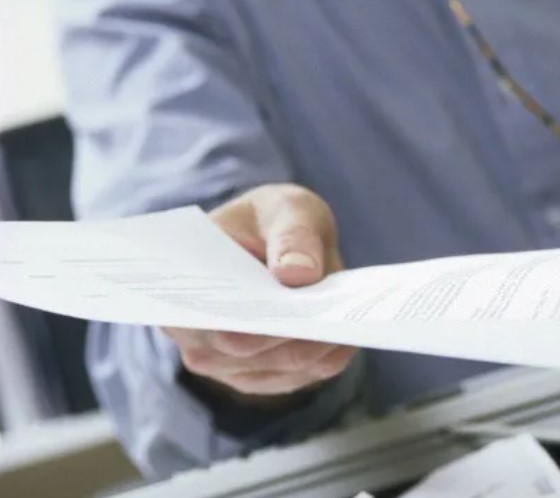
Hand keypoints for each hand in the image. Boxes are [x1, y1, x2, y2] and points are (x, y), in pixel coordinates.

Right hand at [164, 184, 356, 398]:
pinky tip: (349, 333)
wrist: (279, 239)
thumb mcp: (285, 209)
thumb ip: (292, 236)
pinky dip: (331, 355)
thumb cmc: (274, 220)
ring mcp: (231, 365)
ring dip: (320, 346)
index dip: (248, 320)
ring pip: (285, 368)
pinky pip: (306, 374)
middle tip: (336, 314)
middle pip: (250, 353)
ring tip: (348, 318)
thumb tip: (297, 274)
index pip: (211, 319)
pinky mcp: (268, 375)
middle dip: (296, 333)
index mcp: (184, 291)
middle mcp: (199, 339)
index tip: (289, 310)